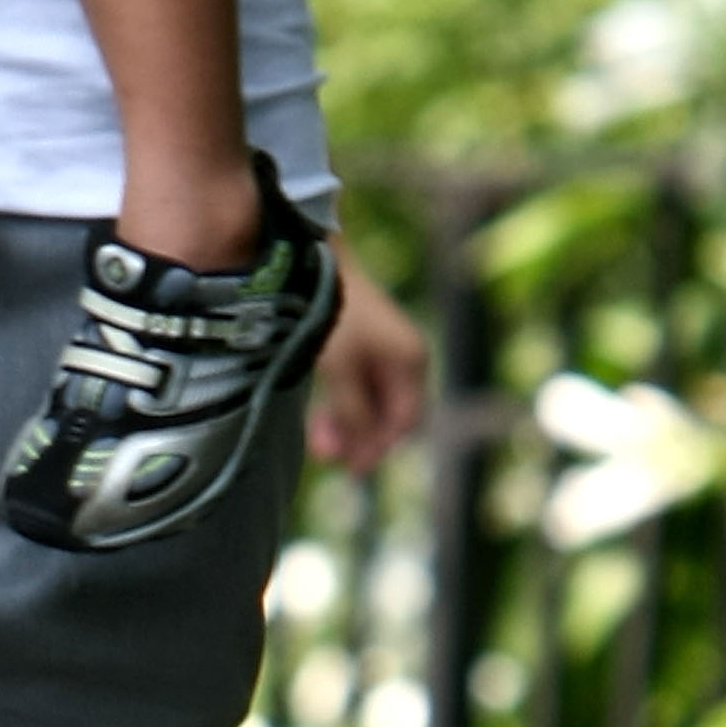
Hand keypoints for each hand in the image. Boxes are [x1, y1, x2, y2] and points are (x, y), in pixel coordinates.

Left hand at [308, 245, 427, 473]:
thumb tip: (356, 448)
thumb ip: (353, 413)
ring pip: (370, 399)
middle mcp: (404, 355)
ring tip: (318, 438)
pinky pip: (358, 383)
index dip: (378, 446)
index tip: (350, 467)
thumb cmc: (334, 313)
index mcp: (410, 360)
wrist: (315, 258)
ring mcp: (384, 347)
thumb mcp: (342, 369)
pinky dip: (342, 401)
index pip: (405, 420)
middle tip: (326, 454)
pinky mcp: (362, 340)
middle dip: (360, 436)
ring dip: (348, 422)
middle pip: (388, 412)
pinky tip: (321, 414)